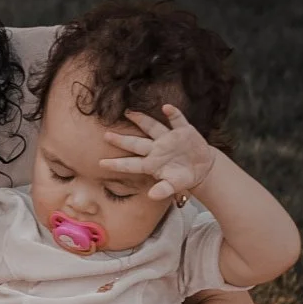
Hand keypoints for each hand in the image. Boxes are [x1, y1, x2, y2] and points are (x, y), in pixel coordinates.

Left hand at [101, 106, 216, 201]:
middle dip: (122, 140)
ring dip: (142, 120)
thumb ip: (163, 190)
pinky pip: (177, 120)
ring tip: (129, 113)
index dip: (116, 164)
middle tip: (106, 135)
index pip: (130, 164)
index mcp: (151, 164)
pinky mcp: (183, 131)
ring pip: (152, 127)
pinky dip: (173, 114)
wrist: (201, 167)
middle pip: (136, 143)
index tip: (101, 163)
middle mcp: (156, 149)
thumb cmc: (182, 177)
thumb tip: (152, 196)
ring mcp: (168, 138)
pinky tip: (166, 108)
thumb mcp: (174, 185)